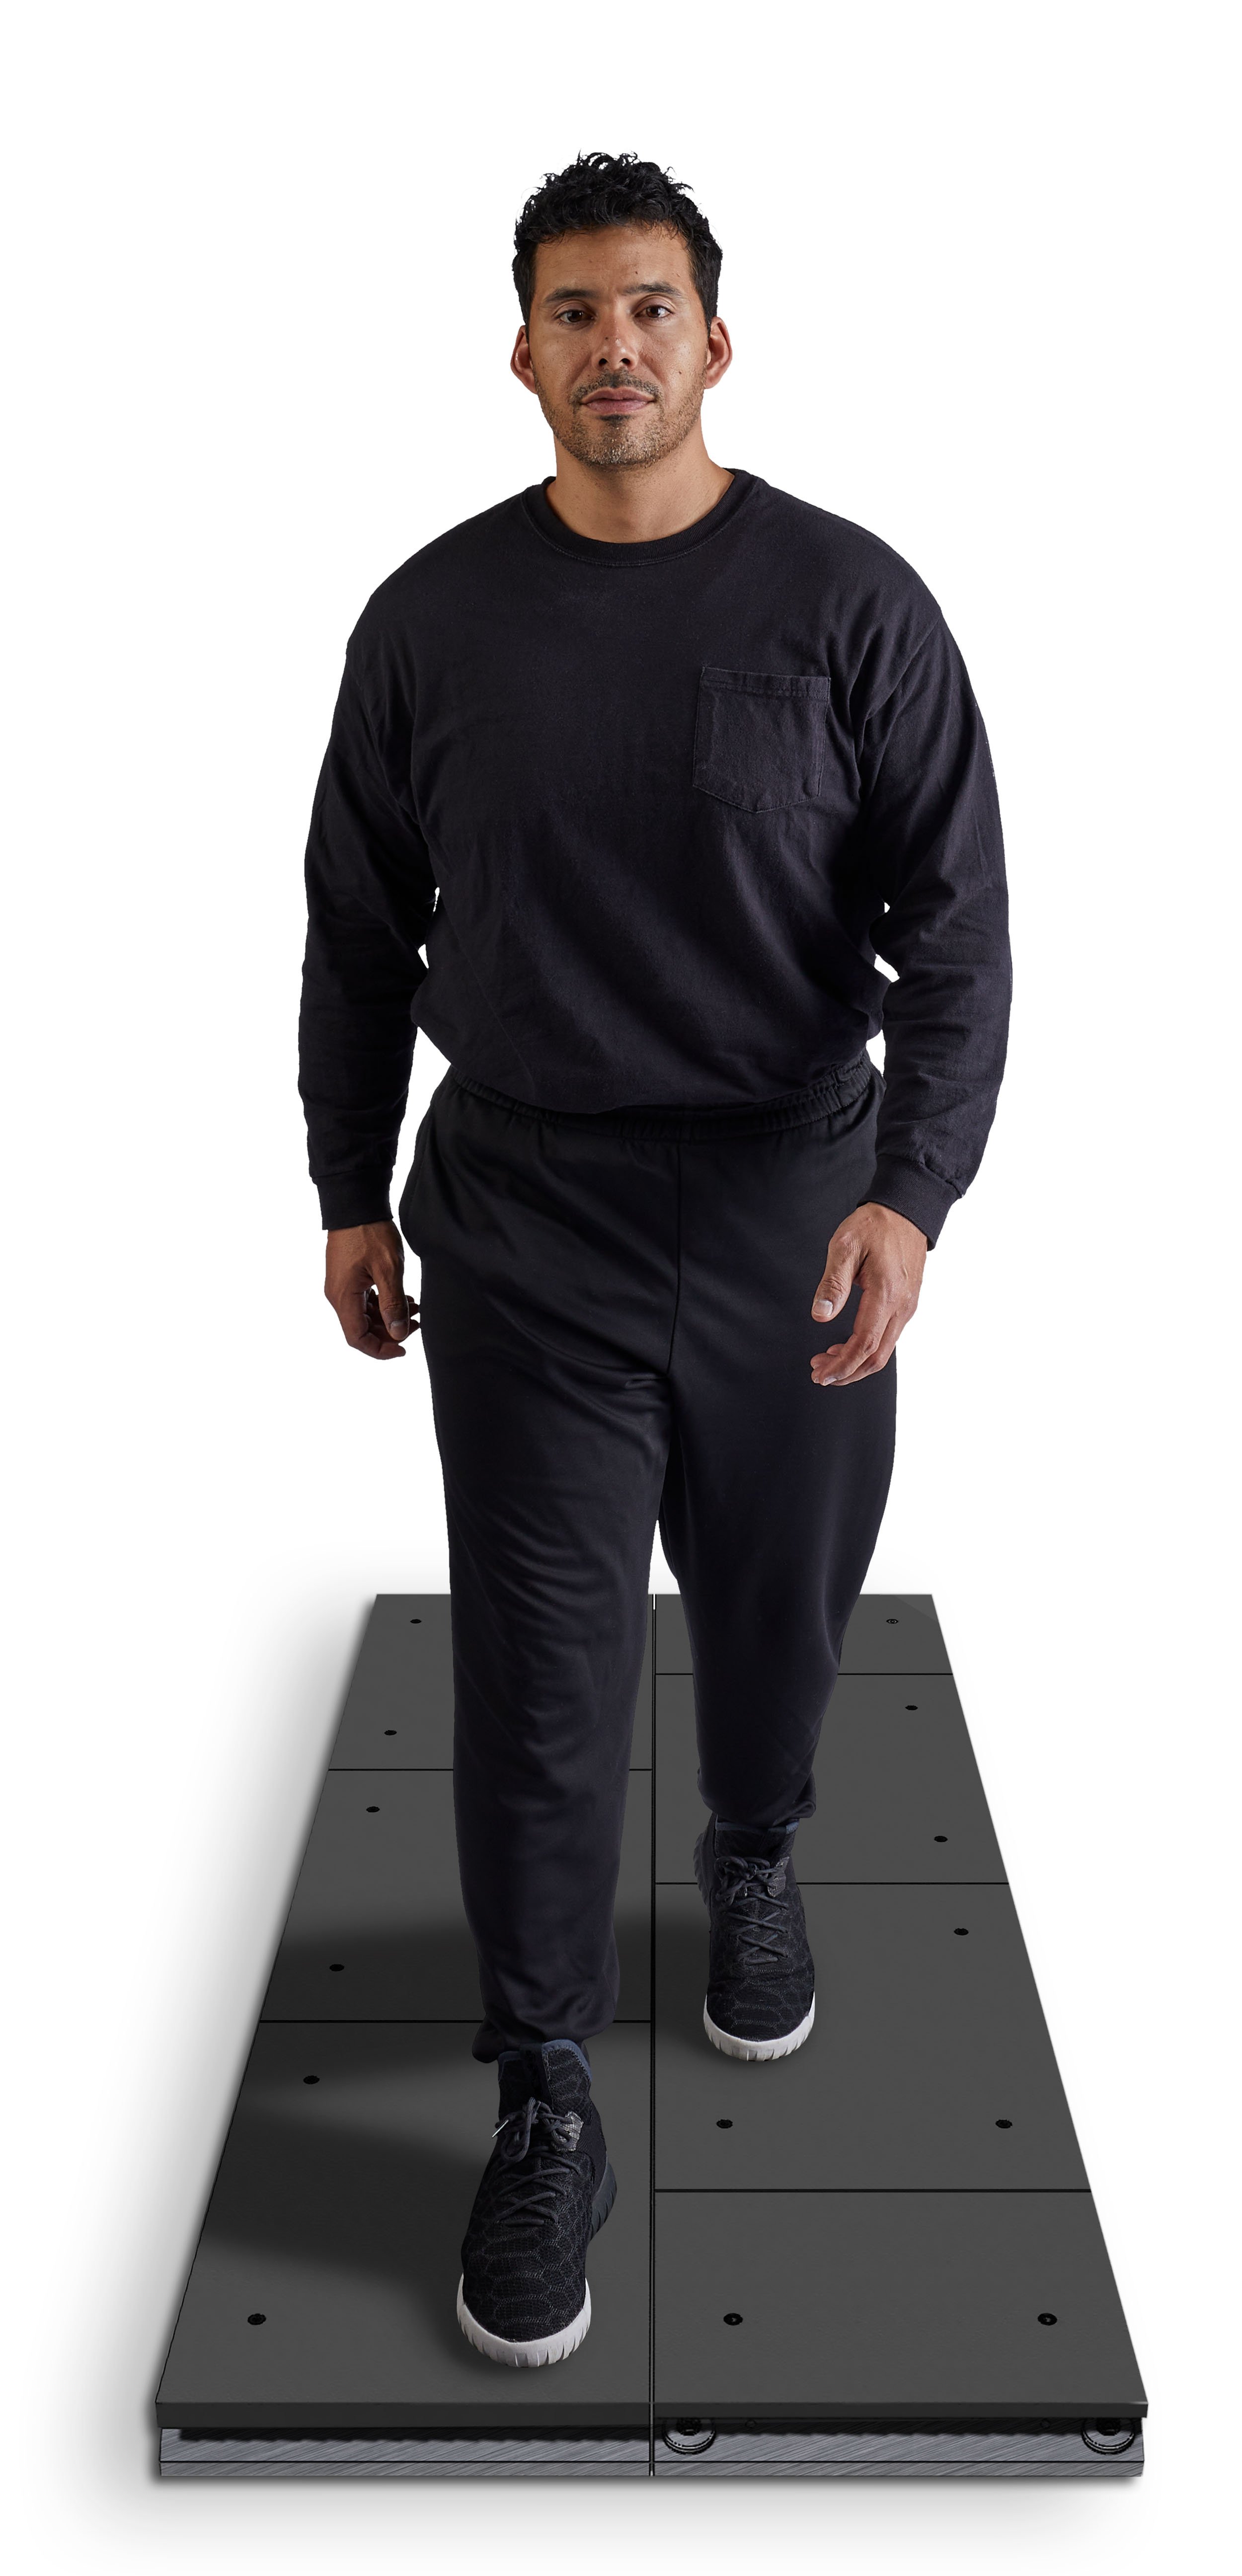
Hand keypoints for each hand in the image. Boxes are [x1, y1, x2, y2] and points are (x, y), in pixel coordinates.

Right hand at [325, 1221, 418, 1360]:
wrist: (356, 1204)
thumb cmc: (370, 1233)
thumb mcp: (388, 1269)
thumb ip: (393, 1304)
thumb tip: (398, 1334)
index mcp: (344, 1297)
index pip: (357, 1338)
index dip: (380, 1349)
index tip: (403, 1348)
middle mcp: (338, 1296)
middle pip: (361, 1329)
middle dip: (389, 1332)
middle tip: (416, 1324)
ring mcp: (342, 1286)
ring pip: (364, 1315)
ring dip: (389, 1317)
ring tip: (415, 1309)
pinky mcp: (348, 1278)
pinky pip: (364, 1301)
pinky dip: (383, 1304)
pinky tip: (404, 1298)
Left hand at [810, 1202, 926, 1386]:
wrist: (906, 1211)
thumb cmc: (875, 1225)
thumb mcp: (844, 1246)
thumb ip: (832, 1284)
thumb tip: (821, 1315)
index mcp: (886, 1294)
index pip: (864, 1344)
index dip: (842, 1365)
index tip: (820, 1374)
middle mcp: (902, 1306)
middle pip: (876, 1357)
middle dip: (846, 1371)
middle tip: (819, 1372)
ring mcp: (908, 1306)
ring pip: (884, 1351)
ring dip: (855, 1362)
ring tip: (826, 1359)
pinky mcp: (907, 1304)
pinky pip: (888, 1337)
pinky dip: (866, 1349)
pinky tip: (846, 1344)